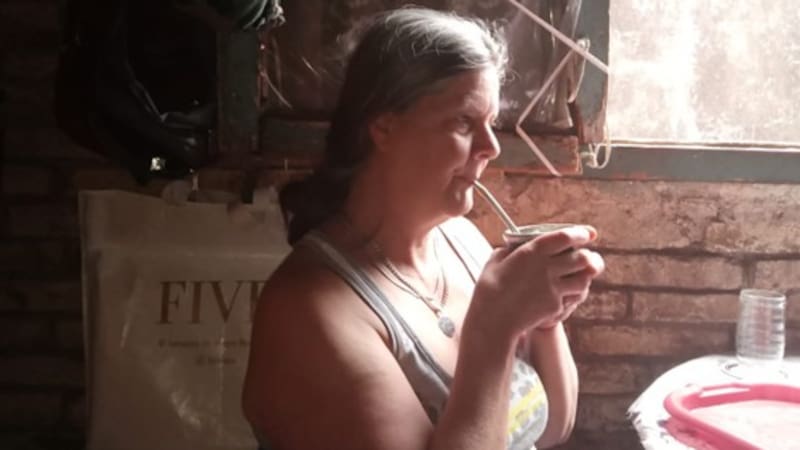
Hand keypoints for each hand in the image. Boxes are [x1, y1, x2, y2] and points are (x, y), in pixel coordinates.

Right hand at [468, 226, 603, 341]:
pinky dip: (575, 293)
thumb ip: (510, 250)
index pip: (565, 236)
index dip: (580, 233)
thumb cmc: (489, 288)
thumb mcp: (496, 260)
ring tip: (582, 274)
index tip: (588, 234)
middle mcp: (547, 268)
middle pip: (582, 257)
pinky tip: (569, 292)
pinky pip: (574, 297)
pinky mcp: (555, 306)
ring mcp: (553, 288)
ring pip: (584, 278)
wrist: (493, 319)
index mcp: (532, 252)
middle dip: (589, 256)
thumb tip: (516, 246)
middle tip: (589, 256)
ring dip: (586, 275)